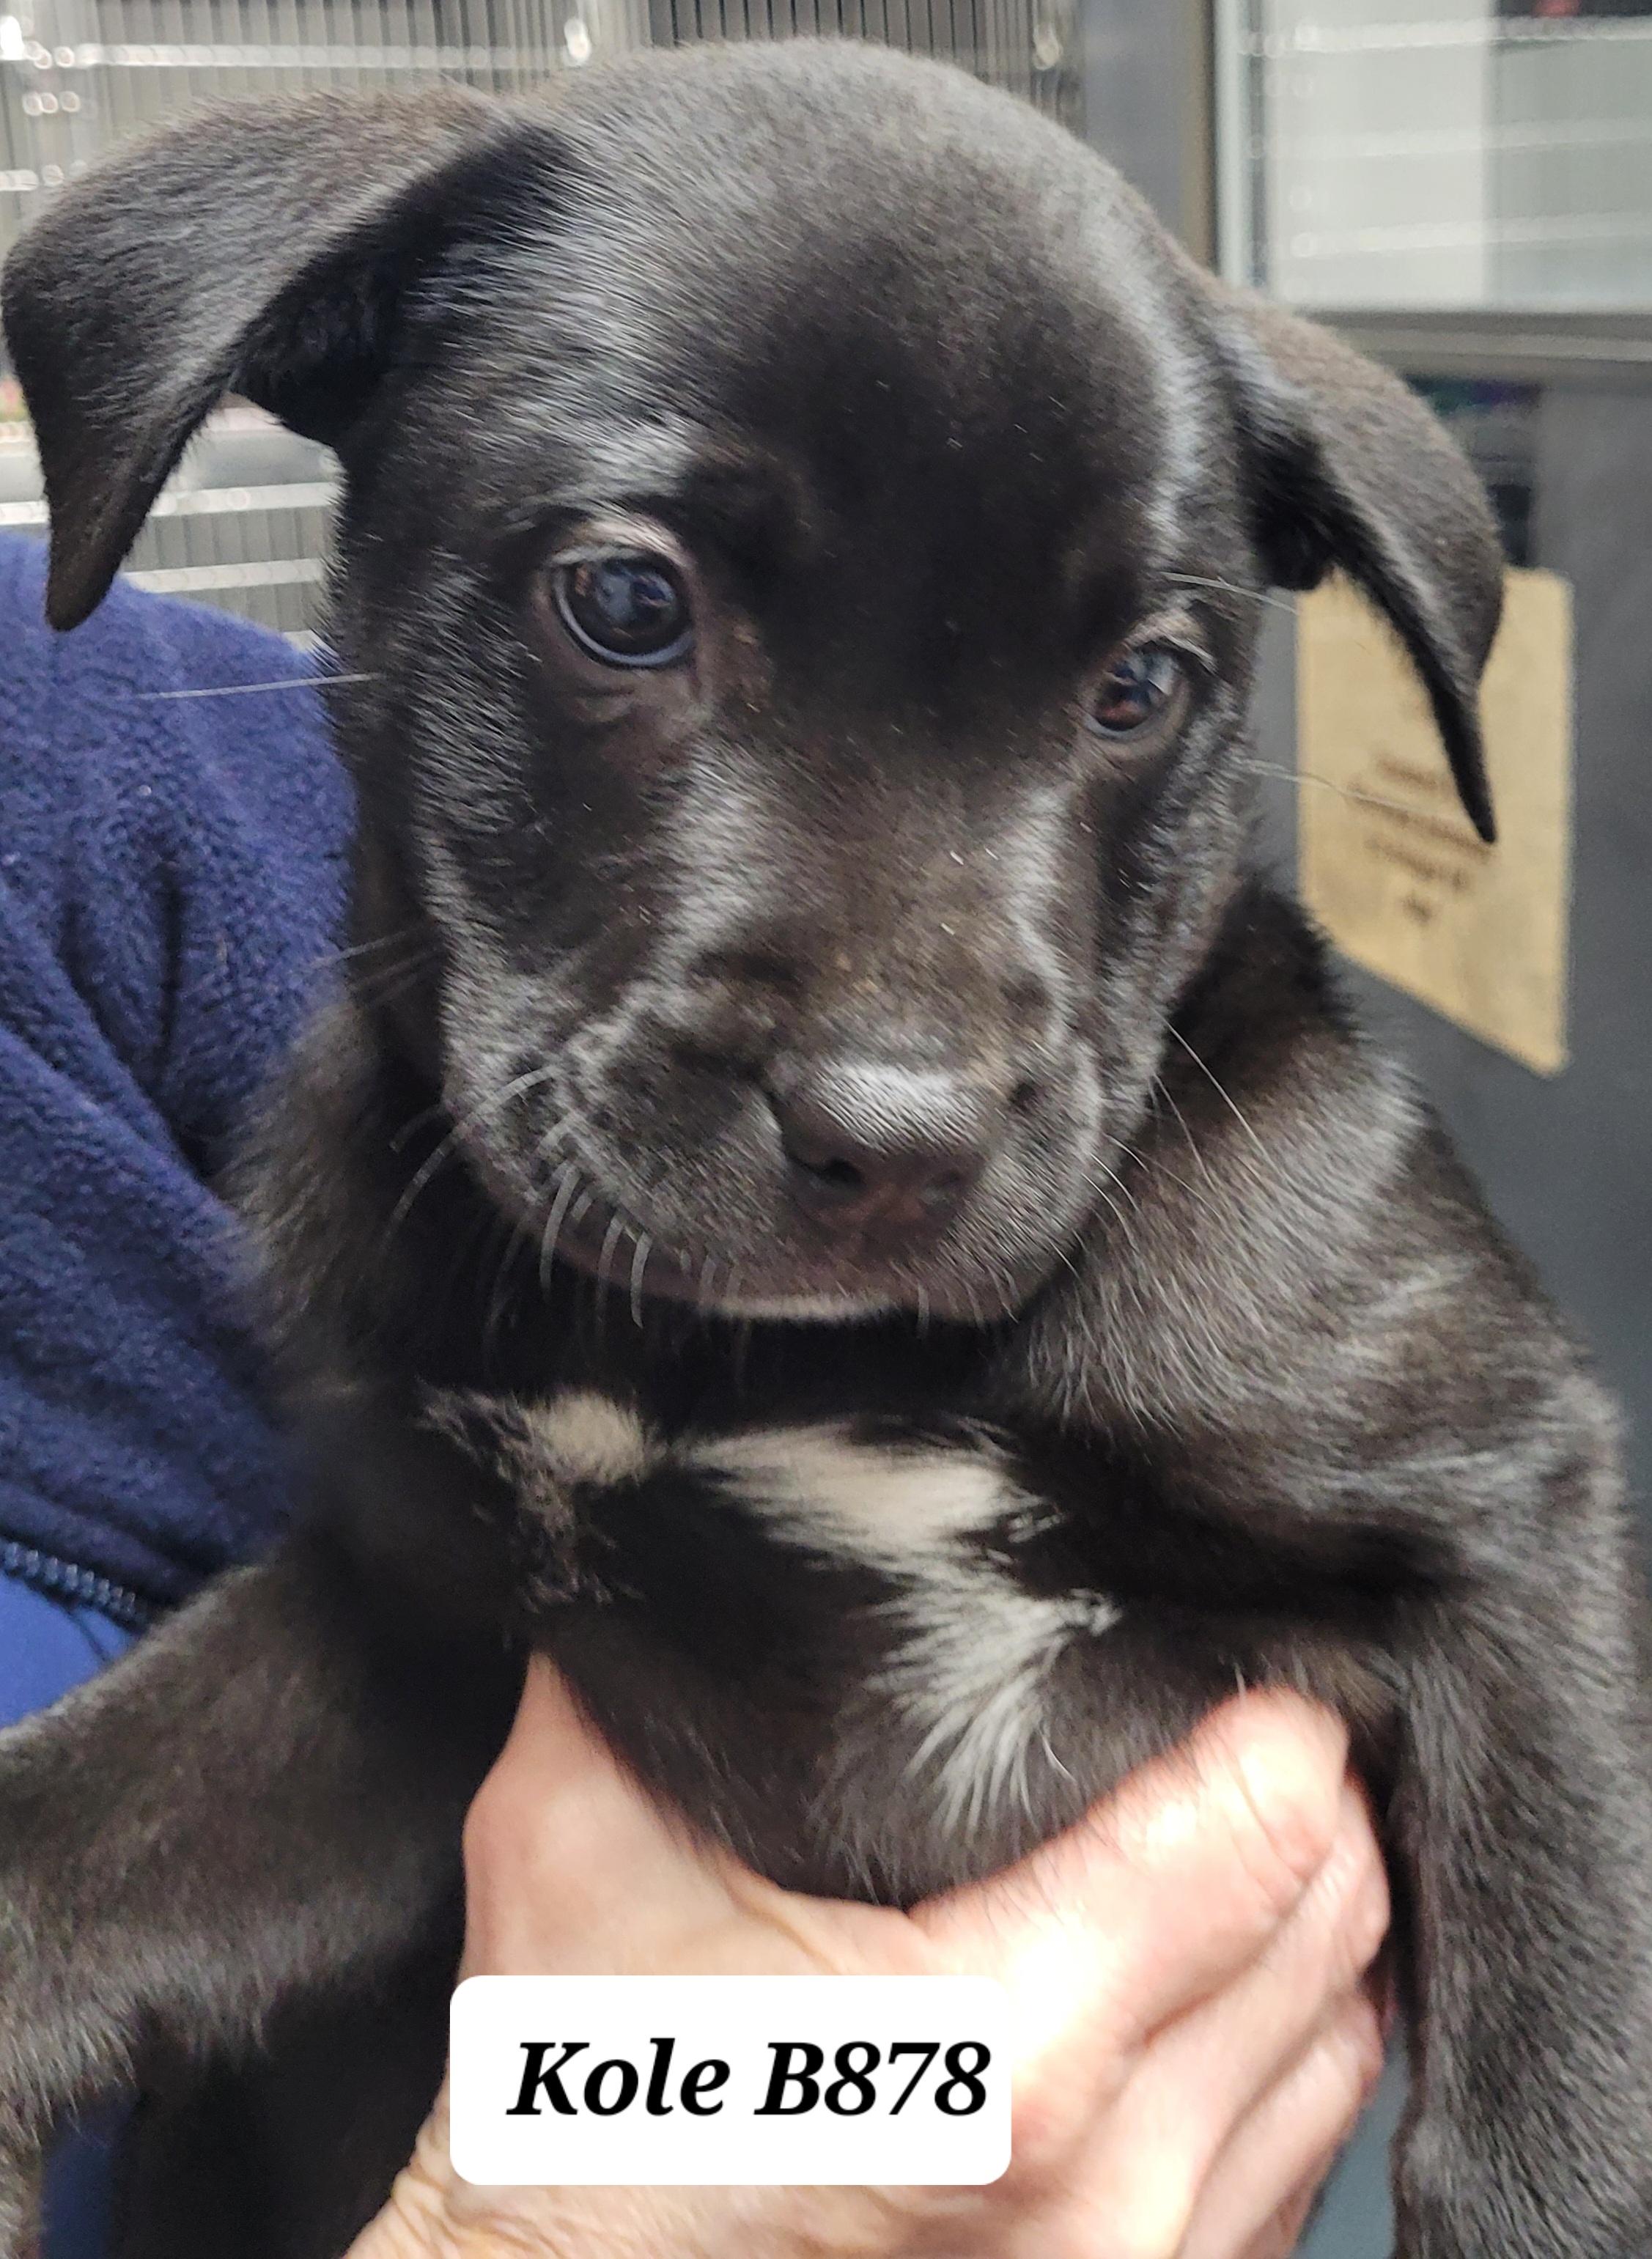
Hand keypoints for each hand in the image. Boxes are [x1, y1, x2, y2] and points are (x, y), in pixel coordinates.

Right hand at [350, 1663, 1387, 2258]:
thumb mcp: (570, 1851)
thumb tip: (686, 1503)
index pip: (1261, 1836)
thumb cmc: (562, 2122)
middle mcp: (1114, 2186)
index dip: (1272, 1719)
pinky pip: (1301, 2153)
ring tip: (1240, 1826)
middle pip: (1332, 1925)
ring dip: (1307, 1922)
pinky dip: (1284, 2043)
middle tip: (1238, 1712)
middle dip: (1305, 1798)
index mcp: (1000, 2052)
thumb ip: (654, 1667)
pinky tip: (1218, 1973)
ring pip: (1344, 2043)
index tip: (1236, 1656)